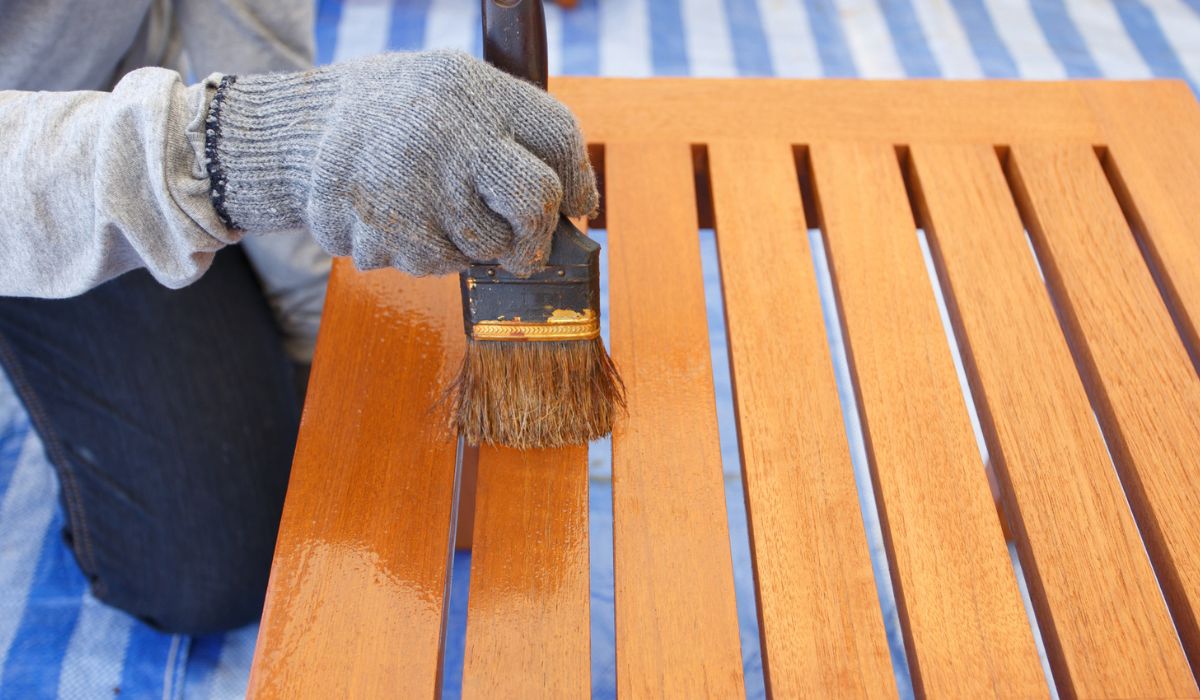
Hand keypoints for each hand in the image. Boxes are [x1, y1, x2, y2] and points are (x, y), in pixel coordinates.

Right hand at [205, 50, 597, 275]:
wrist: (308, 128)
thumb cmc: (410, 111)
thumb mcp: (471, 90)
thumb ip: (532, 135)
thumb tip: (584, 204)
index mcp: (471, 102)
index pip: (551, 157)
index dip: (569, 192)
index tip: (566, 206)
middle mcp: (443, 147)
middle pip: (524, 223)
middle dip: (528, 241)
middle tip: (518, 240)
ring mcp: (409, 199)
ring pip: (478, 253)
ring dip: (468, 243)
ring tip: (434, 202)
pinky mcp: (380, 239)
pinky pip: (433, 267)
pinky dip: (425, 251)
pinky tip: (402, 215)